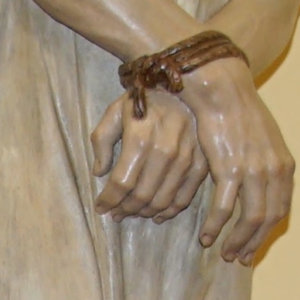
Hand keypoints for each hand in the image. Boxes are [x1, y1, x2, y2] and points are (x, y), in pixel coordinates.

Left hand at [91, 91, 207, 219]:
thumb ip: (101, 141)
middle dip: (125, 209)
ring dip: (144, 212)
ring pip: (162, 200)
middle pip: (141, 196)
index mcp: (140, 139)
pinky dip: (169, 211)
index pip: (121, 183)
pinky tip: (157, 214)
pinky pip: (185, 198)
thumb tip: (99, 172)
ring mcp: (186, 160)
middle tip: (116, 213)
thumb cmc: (143, 100)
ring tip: (133, 213)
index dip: (108, 200)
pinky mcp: (201, 164)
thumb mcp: (115, 112)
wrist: (181, 86)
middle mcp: (165, 152)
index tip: (101, 208)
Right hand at [183, 58, 295, 262]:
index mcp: (284, 165)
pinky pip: (224, 208)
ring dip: (236, 240)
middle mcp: (273, 171)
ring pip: (249, 219)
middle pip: (268, 219)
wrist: (222, 90)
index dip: (267, 232)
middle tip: (239, 256)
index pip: (281, 209)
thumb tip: (265, 183)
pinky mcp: (229, 168)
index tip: (254, 246)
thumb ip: (268, 164)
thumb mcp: (265, 138)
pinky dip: (216, 227)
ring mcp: (253, 170)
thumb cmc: (238, 111)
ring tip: (224, 252)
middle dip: (253, 242)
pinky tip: (207, 236)